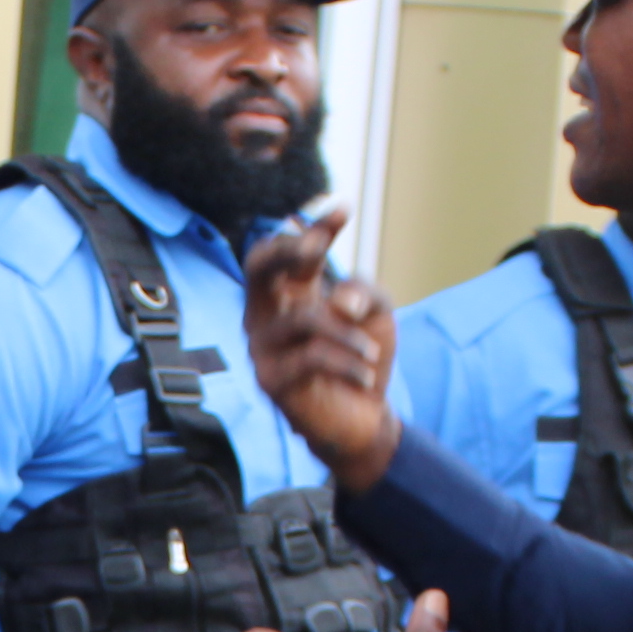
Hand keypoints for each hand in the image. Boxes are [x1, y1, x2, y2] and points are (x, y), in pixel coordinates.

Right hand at [243, 203, 400, 495]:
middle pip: (257, 266)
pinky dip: (346, 363)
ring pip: (302, 318)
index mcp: (291, 292)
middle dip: (287, 250)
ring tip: (372, 352)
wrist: (364, 422)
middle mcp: (268, 314)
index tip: (344, 209)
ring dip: (346, 334)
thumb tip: (337, 301)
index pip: (290, 249)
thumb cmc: (362, 361)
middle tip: (317, 250)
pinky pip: (311, 359)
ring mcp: (263, 348)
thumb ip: (362, 291)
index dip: (315, 226)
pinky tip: (366, 376)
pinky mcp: (271, 380)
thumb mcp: (375, 313)